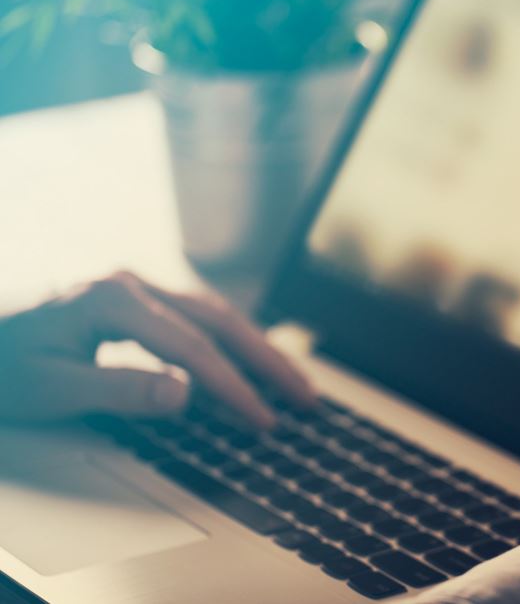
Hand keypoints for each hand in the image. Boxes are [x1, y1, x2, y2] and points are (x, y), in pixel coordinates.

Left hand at [0, 271, 315, 427]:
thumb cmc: (0, 364)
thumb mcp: (46, 386)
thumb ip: (117, 389)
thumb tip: (185, 393)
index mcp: (112, 298)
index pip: (192, 346)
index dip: (233, 385)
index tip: (263, 418)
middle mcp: (130, 282)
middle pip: (218, 319)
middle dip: (267, 359)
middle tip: (307, 396)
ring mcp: (134, 286)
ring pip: (214, 313)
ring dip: (257, 347)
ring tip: (294, 380)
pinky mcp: (133, 299)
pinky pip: (197, 317)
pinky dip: (231, 341)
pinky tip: (248, 358)